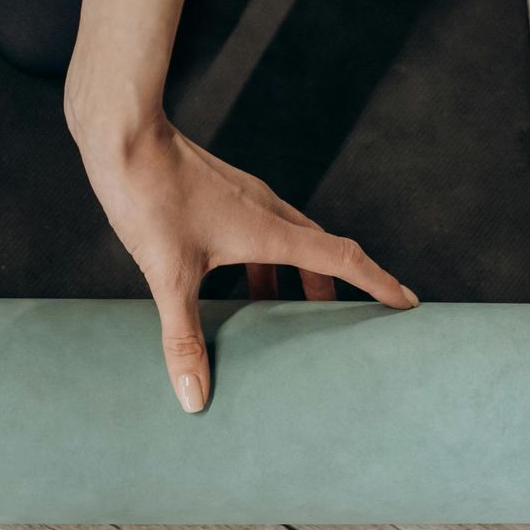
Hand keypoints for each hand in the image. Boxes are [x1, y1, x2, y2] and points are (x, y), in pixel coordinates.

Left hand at [67, 105, 416, 414]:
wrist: (122, 133)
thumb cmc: (149, 196)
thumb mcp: (169, 274)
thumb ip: (184, 336)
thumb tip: (194, 397)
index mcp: (270, 230)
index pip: (342, 258)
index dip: (377, 283)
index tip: (407, 303)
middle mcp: (265, 208)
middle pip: (318, 249)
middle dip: (334, 288)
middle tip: (340, 325)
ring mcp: (239, 195)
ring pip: (285, 238)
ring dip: (292, 273)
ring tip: (280, 311)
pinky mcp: (214, 189)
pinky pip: (255, 228)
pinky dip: (257, 258)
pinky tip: (224, 277)